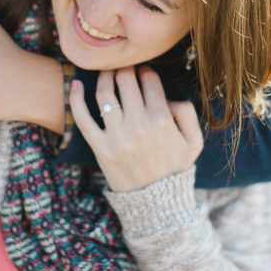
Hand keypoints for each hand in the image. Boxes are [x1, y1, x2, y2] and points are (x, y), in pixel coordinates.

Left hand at [70, 66, 203, 191]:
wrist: (156, 203)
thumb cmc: (175, 169)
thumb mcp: (194, 142)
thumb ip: (188, 113)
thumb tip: (167, 98)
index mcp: (162, 120)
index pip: (149, 81)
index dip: (145, 70)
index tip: (143, 70)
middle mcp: (139, 125)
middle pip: (126, 81)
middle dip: (125, 68)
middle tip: (124, 67)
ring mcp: (117, 137)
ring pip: (105, 93)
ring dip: (104, 76)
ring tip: (106, 72)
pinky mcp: (100, 148)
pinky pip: (83, 118)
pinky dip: (76, 99)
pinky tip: (76, 84)